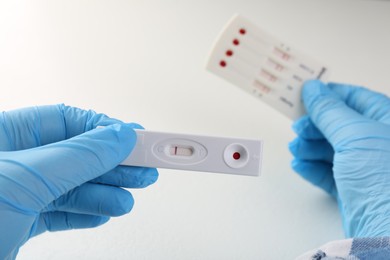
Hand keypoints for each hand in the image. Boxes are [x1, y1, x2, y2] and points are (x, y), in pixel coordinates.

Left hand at [0, 104, 157, 258]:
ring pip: (72, 187)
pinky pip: (62, 212)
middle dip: (113, 164)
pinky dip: (86, 213)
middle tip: (145, 168)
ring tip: (127, 198)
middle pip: (76, 156)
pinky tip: (103, 212)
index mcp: (5, 135)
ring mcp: (16, 194)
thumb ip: (79, 156)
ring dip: (105, 194)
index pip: (68, 122)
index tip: (137, 138)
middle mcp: (13, 162)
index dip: (106, 129)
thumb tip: (119, 138)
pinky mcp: (20, 222)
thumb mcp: (27, 178)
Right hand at [289, 80, 389, 237]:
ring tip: (296, 148)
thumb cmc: (385, 180)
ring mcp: (366, 167)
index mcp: (389, 122)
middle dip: (315, 125)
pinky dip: (312, 167)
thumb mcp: (354, 135)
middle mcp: (379, 143)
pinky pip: (328, 172)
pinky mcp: (353, 189)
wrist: (386, 231)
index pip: (356, 98)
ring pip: (331, 148)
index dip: (329, 95)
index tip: (306, 94)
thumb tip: (313, 89)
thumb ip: (330, 111)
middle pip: (339, 125)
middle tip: (298, 127)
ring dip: (309, 147)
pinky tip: (301, 165)